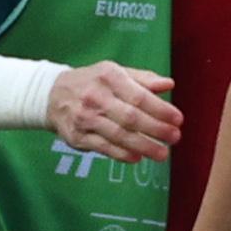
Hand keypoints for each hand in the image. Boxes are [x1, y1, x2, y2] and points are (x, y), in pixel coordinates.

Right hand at [49, 62, 180, 160]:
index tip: (178, 119)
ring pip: (118, 135)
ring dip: (144, 146)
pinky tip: (138, 157)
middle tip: (175, 137)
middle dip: (156, 130)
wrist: (52, 94)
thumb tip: (169, 84)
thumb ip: (143, 79)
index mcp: (108, 77)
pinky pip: (104, 148)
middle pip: (130, 117)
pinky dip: (122, 154)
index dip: (161, 110)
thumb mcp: (116, 72)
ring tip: (162, 153)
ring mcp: (84, 118)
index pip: (139, 96)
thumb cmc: (93, 83)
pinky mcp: (77, 137)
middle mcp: (95, 97)